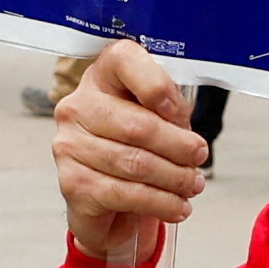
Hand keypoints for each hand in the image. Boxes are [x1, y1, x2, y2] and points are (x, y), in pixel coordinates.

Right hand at [52, 38, 212, 260]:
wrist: (108, 199)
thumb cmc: (136, 148)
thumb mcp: (159, 120)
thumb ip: (171, 114)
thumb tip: (188, 139)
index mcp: (101, 77)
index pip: (124, 60)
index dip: (157, 84)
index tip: (179, 112)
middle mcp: (77, 107)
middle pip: (136, 125)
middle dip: (178, 147)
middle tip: (199, 158)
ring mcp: (69, 146)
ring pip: (135, 164)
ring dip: (174, 179)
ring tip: (192, 185)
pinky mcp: (72, 184)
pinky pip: (126, 194)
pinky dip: (161, 203)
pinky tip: (177, 207)